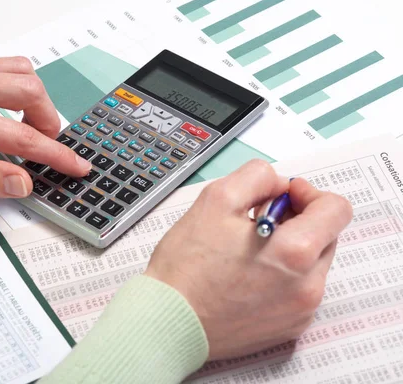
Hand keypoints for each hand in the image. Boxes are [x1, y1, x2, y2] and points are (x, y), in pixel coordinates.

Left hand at [0, 57, 90, 206]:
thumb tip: (23, 180)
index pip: (22, 136)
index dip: (56, 153)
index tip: (76, 164)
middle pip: (29, 90)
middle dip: (49, 121)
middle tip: (46, 146)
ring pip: (20, 71)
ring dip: (35, 100)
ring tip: (29, 127)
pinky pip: (0, 66)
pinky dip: (17, 86)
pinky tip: (9, 109)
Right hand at [145, 160, 352, 359]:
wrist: (169, 319)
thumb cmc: (187, 266)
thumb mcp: (217, 199)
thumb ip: (257, 177)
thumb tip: (279, 185)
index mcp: (296, 252)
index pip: (336, 209)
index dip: (310, 193)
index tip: (285, 195)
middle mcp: (308, 286)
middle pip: (326, 236)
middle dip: (298, 220)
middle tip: (259, 219)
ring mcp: (301, 311)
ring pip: (312, 264)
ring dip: (290, 248)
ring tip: (249, 250)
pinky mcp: (289, 328)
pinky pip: (300, 290)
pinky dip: (283, 276)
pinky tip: (248, 275)